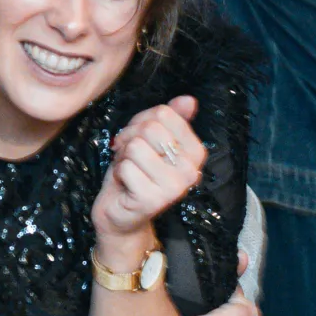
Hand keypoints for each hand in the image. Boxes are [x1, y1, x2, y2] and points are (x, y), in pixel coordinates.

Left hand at [93, 96, 203, 247]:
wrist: (121, 215)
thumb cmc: (135, 175)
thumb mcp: (151, 141)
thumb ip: (170, 119)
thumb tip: (189, 100)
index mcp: (196, 152)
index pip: (165, 113)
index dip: (142, 121)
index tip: (138, 138)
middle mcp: (190, 170)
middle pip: (151, 128)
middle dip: (130, 138)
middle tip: (129, 156)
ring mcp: (174, 187)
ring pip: (136, 146)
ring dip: (123, 157)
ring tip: (128, 170)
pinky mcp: (153, 199)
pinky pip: (126, 167)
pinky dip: (118, 173)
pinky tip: (125, 184)